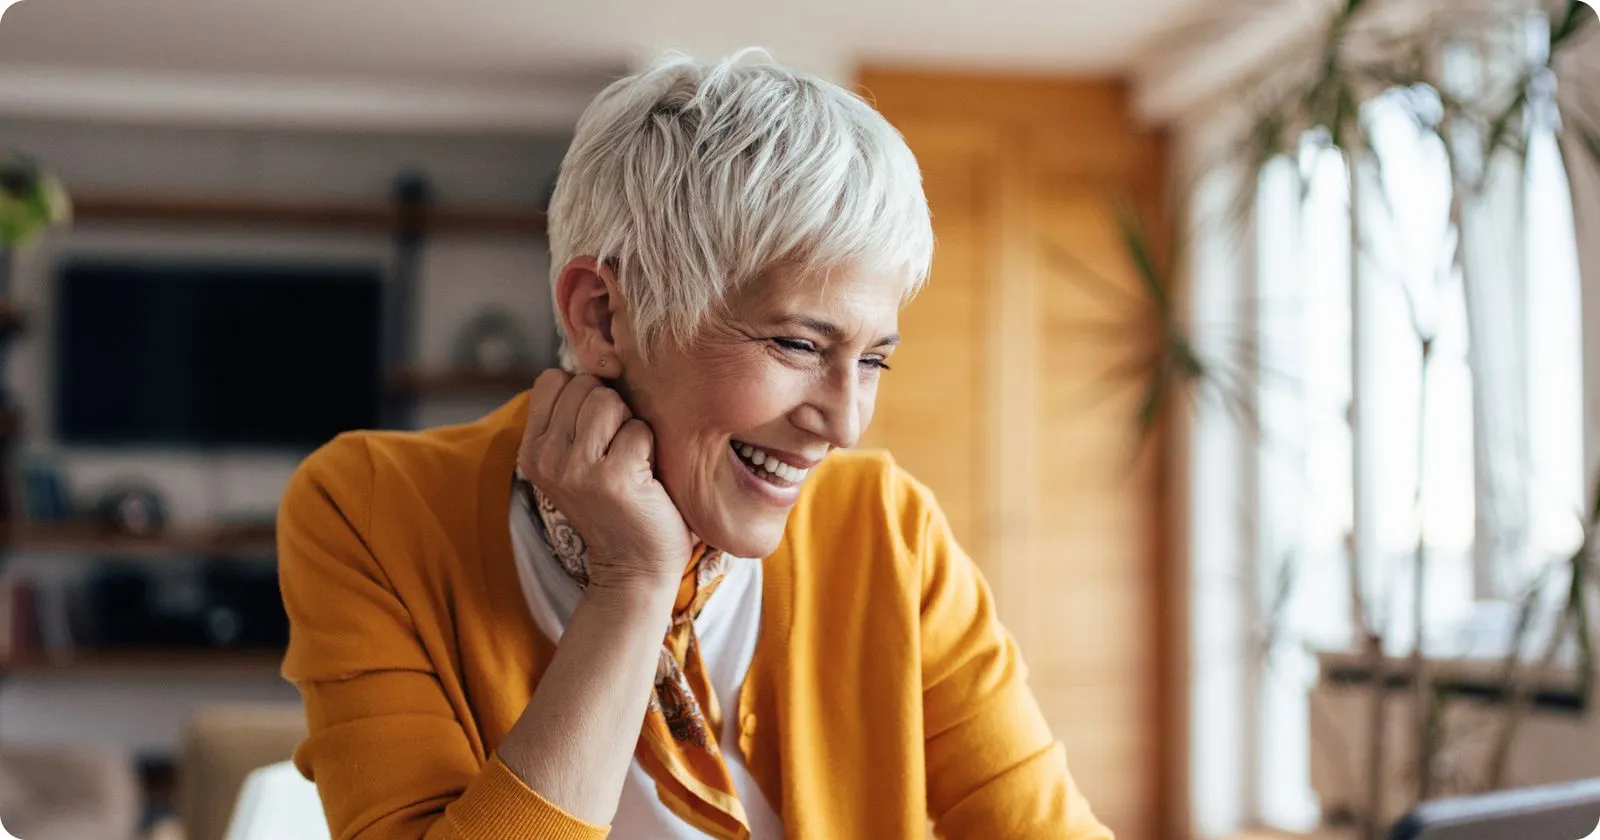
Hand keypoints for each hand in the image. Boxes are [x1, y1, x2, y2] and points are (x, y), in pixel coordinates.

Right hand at [517, 370, 691, 597]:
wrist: (635, 567)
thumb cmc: (619, 503)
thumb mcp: (579, 458)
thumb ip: (575, 414)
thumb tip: (594, 354)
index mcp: (532, 449)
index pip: (553, 379)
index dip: (585, 393)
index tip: (598, 431)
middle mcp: (545, 458)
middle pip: (586, 386)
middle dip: (613, 409)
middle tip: (618, 452)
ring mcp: (576, 469)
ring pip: (610, 401)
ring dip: (631, 426)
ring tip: (630, 462)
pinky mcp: (612, 478)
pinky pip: (639, 430)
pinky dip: (650, 448)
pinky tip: (644, 479)